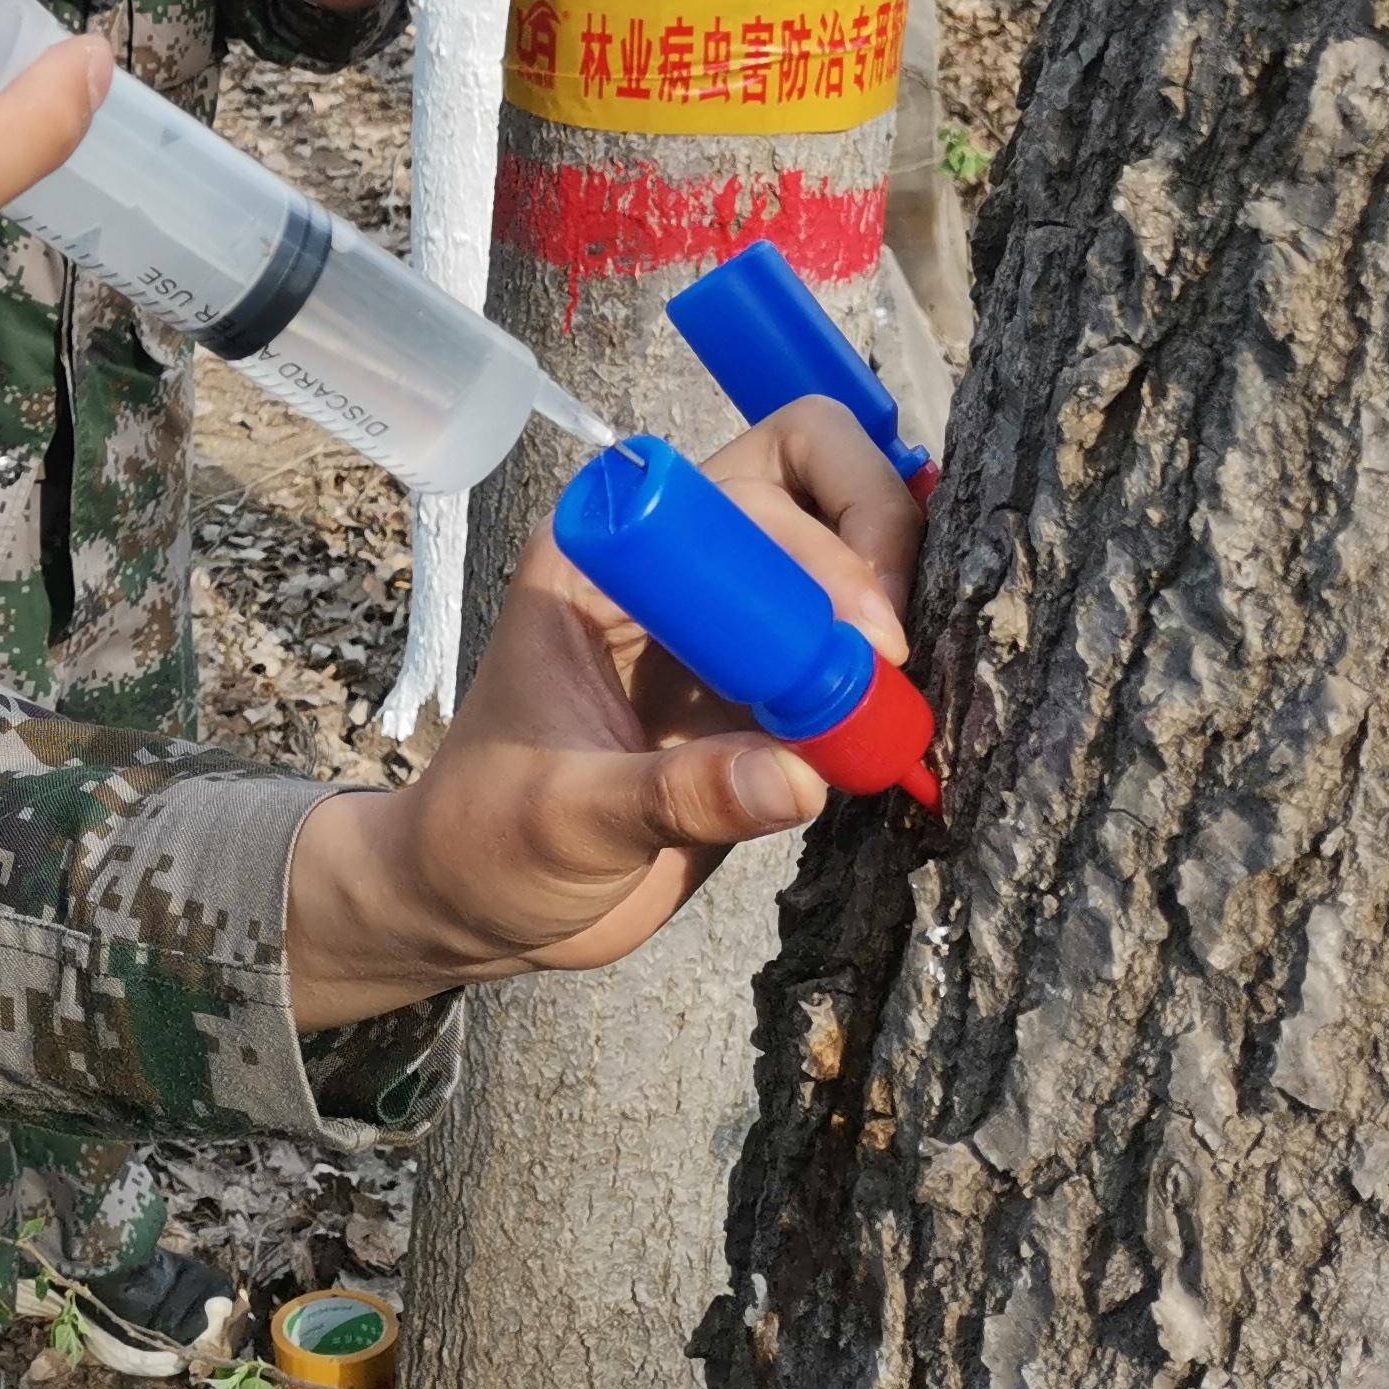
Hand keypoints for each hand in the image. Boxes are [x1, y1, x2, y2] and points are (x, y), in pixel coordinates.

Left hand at [280, 402, 921, 1024]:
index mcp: (603, 559)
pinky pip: (848, 659)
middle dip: (874, 545)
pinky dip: (889, 684)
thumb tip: (797, 777)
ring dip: (895, 613)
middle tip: (893, 655)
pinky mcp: (765, 694)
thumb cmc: (487, 842)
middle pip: (808, 483)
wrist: (484, 906)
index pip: (729, 491)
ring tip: (903, 703)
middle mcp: (674, 570)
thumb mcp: (568, 819)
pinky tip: (904, 731)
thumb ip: (676, 796)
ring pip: (843, 561)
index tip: (857, 634)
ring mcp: (726, 627)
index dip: (809, 540)